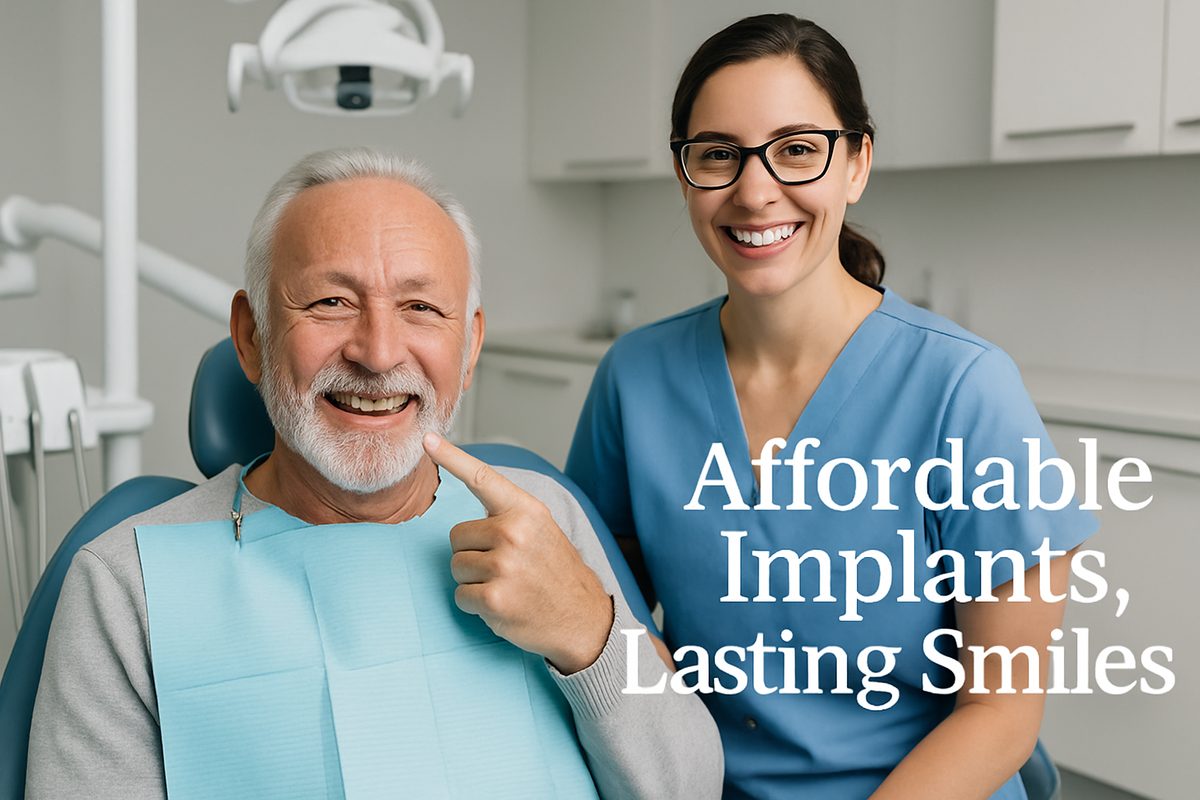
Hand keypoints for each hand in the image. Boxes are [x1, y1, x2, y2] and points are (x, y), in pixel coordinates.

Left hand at [423, 433, 613, 673]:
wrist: (582, 617)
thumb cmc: (553, 571)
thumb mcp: (540, 529)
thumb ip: (506, 516)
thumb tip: (465, 517)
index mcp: (525, 510)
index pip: (481, 478)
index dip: (451, 457)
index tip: (426, 439)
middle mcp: (514, 532)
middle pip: (456, 535)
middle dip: (471, 552)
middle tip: (504, 566)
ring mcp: (504, 566)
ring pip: (456, 566)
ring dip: (473, 580)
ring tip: (506, 585)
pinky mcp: (494, 599)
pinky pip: (460, 595)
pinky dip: (474, 604)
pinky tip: (502, 605)